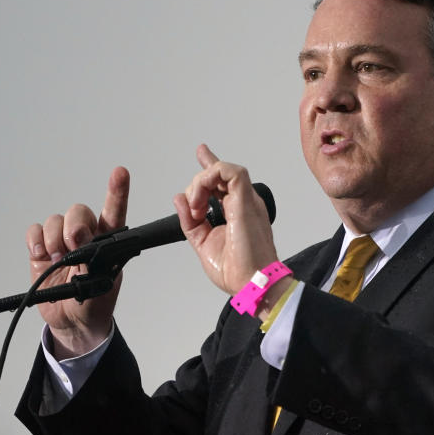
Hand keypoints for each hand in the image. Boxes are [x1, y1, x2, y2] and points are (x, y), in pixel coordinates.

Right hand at [25, 166, 129, 358]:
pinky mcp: (42, 250)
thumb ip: (92, 262)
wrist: (73, 322)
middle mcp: (85, 235)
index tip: (120, 173)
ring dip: (54, 238)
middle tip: (75, 243)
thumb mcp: (102, 285)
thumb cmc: (95, 302)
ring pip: (55, 220)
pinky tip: (41, 256)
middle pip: (78, 212)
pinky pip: (35, 232)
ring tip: (58, 259)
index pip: (114, 211)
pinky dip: (36, 241)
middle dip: (75, 225)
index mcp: (108, 240)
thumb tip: (78, 245)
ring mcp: (62, 241)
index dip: (117, 191)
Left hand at [174, 145, 281, 297]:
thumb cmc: (238, 271)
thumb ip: (191, 221)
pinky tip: (201, 199)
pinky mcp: (246, 200)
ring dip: (202, 182)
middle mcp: (243, 203)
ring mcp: (246, 200)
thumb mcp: (204, 243)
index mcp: (237, 212)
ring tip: (197, 204)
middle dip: (196, 186)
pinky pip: (230, 171)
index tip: (201, 152)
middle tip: (193, 212)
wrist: (253, 283)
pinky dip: (210, 177)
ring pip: (223, 169)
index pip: (223, 180)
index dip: (210, 164)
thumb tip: (180, 200)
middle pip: (218, 174)